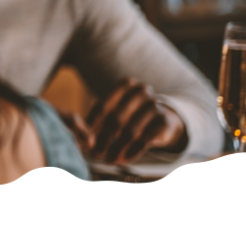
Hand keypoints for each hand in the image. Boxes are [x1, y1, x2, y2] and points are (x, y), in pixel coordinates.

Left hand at [71, 77, 186, 164]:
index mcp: (126, 85)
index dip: (91, 124)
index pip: (103, 106)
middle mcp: (141, 92)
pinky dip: (132, 152)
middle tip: (94, 154)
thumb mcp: (116, 111)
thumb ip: (100, 119)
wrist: (163, 120)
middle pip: (115, 119)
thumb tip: (82, 137)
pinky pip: (144, 140)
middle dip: (102, 139)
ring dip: (116, 149)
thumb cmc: (130, 115)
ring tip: (108, 160)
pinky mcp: (163, 121)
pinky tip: (124, 160)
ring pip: (130, 131)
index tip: (83, 139)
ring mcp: (154, 106)